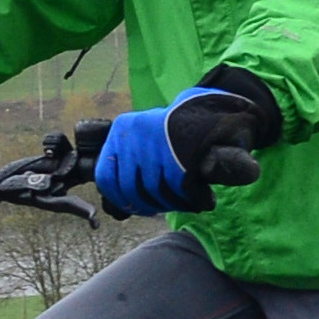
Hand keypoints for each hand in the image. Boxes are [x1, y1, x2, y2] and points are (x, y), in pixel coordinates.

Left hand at [89, 90, 265, 214]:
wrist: (213, 109)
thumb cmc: (176, 129)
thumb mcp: (145, 136)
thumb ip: (130, 162)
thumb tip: (118, 206)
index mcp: (122, 130)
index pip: (105, 175)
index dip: (117, 197)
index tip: (129, 206)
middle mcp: (135, 136)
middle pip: (129, 189)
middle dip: (144, 205)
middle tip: (157, 209)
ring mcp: (156, 145)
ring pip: (153, 192)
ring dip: (167, 204)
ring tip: (179, 203)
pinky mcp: (179, 155)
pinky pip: (176, 189)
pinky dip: (187, 200)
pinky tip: (199, 200)